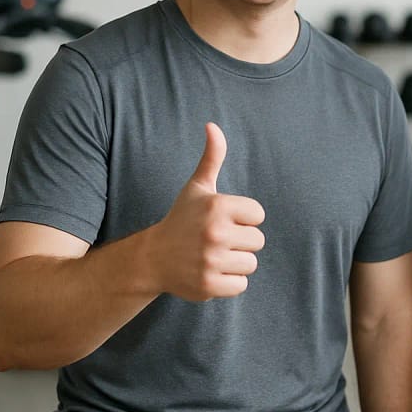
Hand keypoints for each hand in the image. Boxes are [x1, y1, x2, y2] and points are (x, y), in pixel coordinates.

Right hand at [150, 122, 265, 300]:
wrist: (152, 258)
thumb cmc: (182, 219)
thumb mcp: (197, 187)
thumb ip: (212, 157)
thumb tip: (212, 125)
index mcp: (218, 206)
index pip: (258, 215)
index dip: (244, 218)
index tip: (222, 219)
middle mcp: (215, 233)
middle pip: (258, 241)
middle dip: (240, 241)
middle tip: (215, 240)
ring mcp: (211, 261)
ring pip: (251, 264)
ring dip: (235, 262)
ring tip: (213, 256)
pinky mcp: (209, 286)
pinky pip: (241, 285)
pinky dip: (229, 282)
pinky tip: (210, 272)